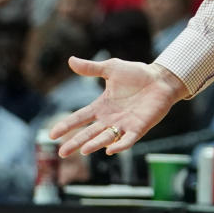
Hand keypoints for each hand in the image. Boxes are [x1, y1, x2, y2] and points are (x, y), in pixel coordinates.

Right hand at [49, 57, 189, 156]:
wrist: (161, 78)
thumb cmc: (137, 74)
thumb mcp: (112, 69)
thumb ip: (91, 68)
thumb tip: (70, 60)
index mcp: (102, 106)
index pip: (80, 117)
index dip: (66, 126)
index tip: (52, 134)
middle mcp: (110, 118)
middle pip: (89, 133)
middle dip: (76, 142)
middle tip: (62, 153)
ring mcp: (124, 124)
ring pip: (106, 137)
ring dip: (95, 144)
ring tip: (84, 150)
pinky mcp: (139, 127)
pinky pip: (128, 140)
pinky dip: (120, 146)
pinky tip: (111, 150)